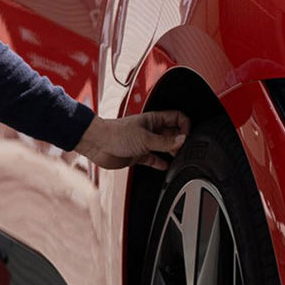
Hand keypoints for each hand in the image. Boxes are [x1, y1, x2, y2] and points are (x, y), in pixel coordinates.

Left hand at [74, 111, 189, 170]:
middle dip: (180, 140)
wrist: (97, 144)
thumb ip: (164, 142)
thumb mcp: (145, 138)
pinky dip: (160, 163)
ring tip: (178, 158)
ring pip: (164, 147)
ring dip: (171, 152)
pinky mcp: (138, 155)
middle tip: (183, 150)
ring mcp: (145, 142)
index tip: (187, 137)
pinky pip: (154, 159)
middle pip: (172, 133)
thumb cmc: (116, 134)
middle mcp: (151, 130)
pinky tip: (165, 166)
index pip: (177, 118)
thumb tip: (183, 141)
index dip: (185, 126)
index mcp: (153, 119)